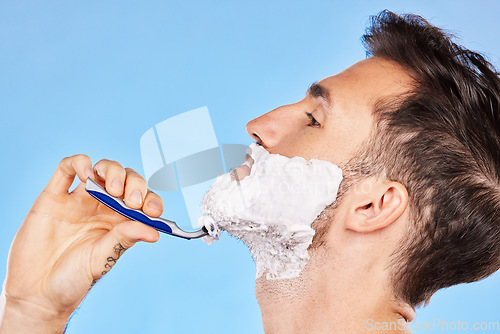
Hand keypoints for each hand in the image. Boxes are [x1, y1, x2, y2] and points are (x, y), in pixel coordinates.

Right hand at [0, 155, 162, 332]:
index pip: (142, 201)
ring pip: (101, 170)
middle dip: (134, 183)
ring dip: (112, 171)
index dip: (151, 200)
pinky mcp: (53, 196)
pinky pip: (66, 169)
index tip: (153, 210)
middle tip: (132, 201)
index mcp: (120, 221)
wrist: (37, 291)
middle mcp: (102, 207)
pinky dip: (79, 163)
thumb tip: (155, 231)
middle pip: (125, 180)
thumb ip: (125, 239)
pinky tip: (86, 174)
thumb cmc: (72, 278)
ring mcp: (78, 200)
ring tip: (113, 189)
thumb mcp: (102, 259)